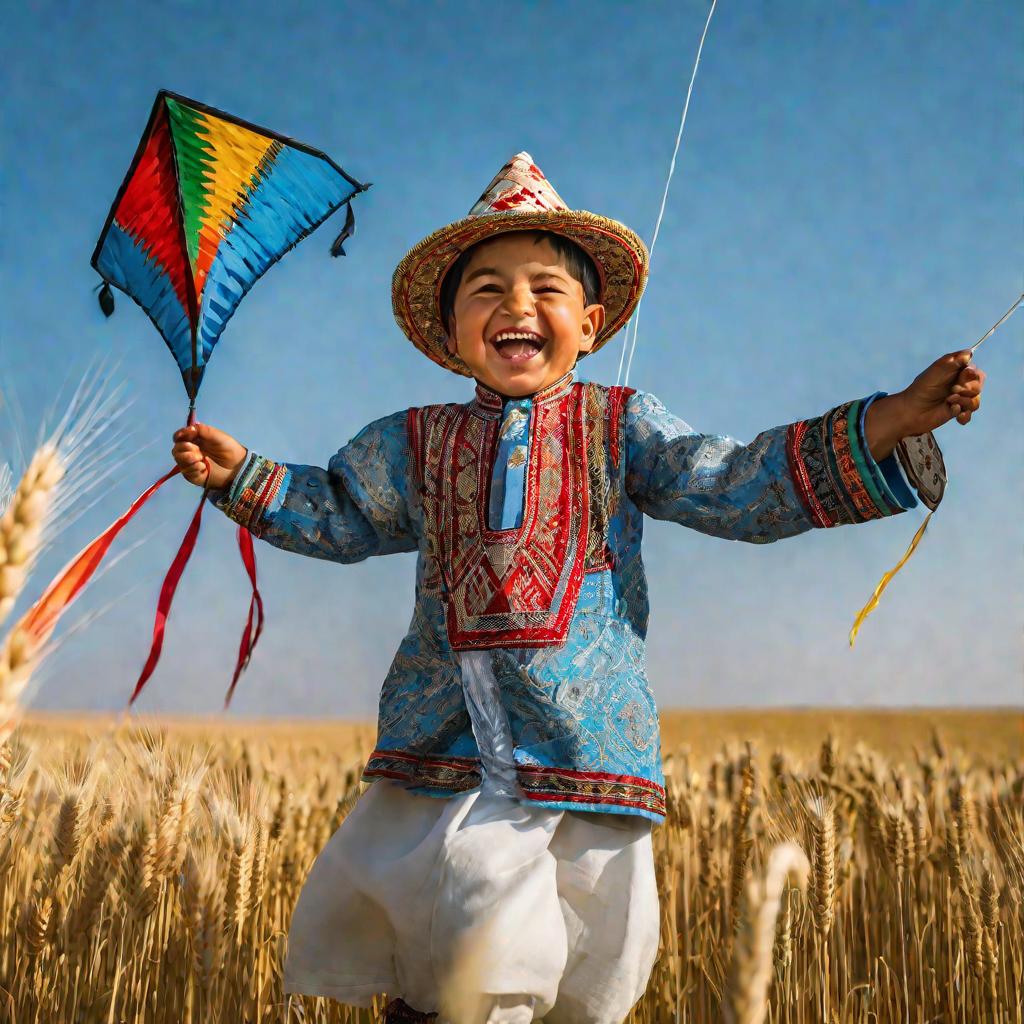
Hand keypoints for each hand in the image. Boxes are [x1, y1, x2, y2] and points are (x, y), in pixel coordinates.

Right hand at [171, 423, 247, 489]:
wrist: (238, 466)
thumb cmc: (229, 449)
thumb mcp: (217, 435)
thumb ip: (203, 430)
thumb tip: (189, 428)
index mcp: (195, 440)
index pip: (179, 437)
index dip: (179, 435)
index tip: (184, 436)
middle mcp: (191, 452)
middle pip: (176, 449)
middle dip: (184, 448)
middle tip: (197, 451)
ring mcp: (191, 464)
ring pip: (179, 460)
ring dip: (188, 458)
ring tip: (201, 459)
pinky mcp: (193, 475)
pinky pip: (185, 472)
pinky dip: (192, 468)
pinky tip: (203, 467)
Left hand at [865, 350, 985, 460]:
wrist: (910, 410)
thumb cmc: (922, 387)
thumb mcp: (936, 371)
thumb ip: (952, 362)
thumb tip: (969, 353)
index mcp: (956, 373)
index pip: (975, 372)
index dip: (972, 374)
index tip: (964, 374)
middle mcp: (960, 386)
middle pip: (978, 386)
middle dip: (968, 389)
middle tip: (952, 391)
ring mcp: (959, 400)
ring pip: (975, 401)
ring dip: (964, 401)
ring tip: (949, 401)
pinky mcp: (956, 413)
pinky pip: (969, 415)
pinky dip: (964, 416)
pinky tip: (955, 415)